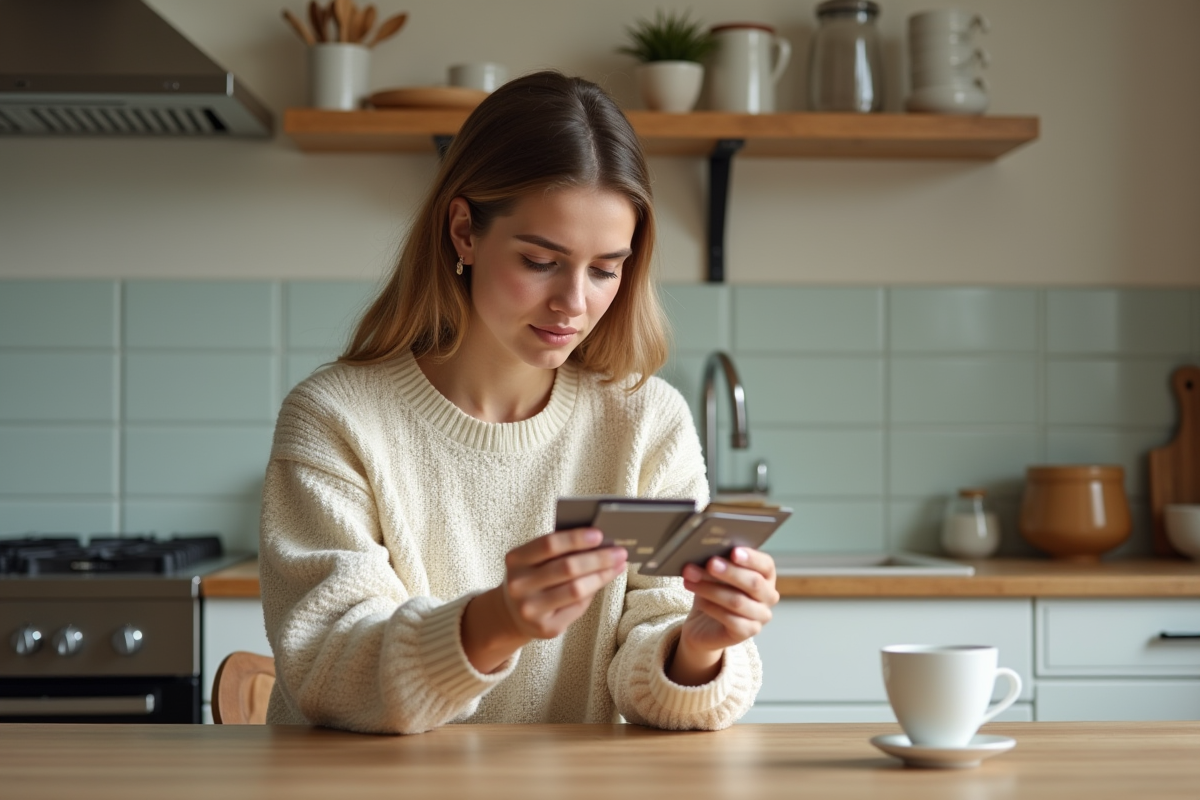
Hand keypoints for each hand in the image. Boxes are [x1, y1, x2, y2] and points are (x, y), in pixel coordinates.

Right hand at [462, 528, 626, 672]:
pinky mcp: (546, 628)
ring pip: (577, 590)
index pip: (549, 545)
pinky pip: (578, 607)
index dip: (576, 538)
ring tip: (618, 565)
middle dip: (598, 559)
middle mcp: (519, 586)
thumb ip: (559, 550)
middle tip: (619, 552)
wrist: (513, 615)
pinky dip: (594, 591)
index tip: (599, 535)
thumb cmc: (532, 578)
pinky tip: (603, 581)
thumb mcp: (533, 560)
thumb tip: (599, 543)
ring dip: (602, 575)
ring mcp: (531, 610)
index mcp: (516, 560)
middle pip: (567, 568)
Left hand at [669, 548, 778, 685]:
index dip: (751, 558)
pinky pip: (731, 620)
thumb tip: (709, 552)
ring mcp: (760, 617)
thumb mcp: (716, 573)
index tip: (734, 551)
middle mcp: (768, 596)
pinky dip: (712, 608)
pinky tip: (700, 602)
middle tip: (709, 563)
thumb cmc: (714, 590)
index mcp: (766, 576)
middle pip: (754, 583)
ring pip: (738, 601)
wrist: (703, 624)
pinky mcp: (747, 633)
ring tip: (691, 579)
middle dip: (729, 572)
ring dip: (711, 589)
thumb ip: (719, 562)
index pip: (766, 565)